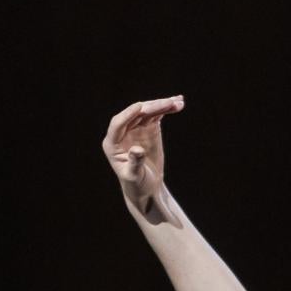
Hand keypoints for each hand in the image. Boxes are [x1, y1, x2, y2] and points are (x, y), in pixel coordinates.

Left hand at [103, 95, 182, 224]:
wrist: (146, 187)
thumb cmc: (136, 184)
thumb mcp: (134, 176)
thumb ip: (135, 162)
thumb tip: (137, 150)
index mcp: (112, 143)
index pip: (118, 124)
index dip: (128, 114)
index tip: (140, 107)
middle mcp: (122, 132)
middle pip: (136, 114)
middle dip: (152, 107)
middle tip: (169, 104)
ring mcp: (136, 128)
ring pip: (148, 111)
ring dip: (163, 105)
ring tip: (178, 102)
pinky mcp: (148, 127)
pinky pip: (157, 114)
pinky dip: (167, 108)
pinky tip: (178, 103)